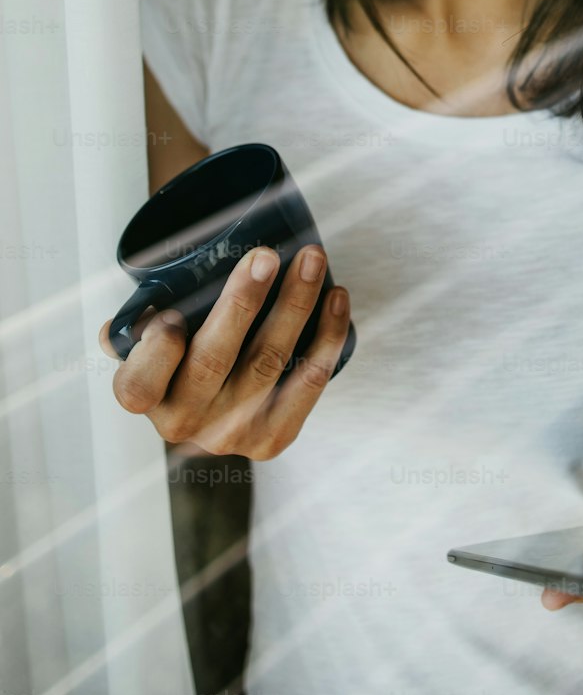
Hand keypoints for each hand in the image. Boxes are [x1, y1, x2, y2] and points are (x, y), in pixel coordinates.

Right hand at [98, 245, 349, 459]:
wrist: (214, 406)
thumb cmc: (179, 354)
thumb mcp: (145, 339)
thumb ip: (134, 326)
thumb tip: (136, 316)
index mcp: (144, 397)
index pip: (139, 384)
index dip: (156, 353)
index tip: (172, 315)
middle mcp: (184, 422)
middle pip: (213, 361)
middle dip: (242, 303)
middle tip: (266, 256)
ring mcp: (231, 435)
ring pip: (268, 362)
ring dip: (295, 304)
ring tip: (311, 259)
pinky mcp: (273, 438)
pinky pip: (309, 381)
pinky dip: (327, 336)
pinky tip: (335, 298)